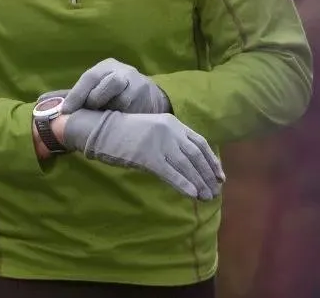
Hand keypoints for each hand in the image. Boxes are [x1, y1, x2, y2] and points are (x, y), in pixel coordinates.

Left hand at [62, 58, 169, 113]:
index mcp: (106, 66)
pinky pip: (133, 111)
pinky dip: (122, 118)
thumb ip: (74, 94)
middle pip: (111, 83)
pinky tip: (117, 121)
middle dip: (96, 99)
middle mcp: (124, 72)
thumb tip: (46, 102)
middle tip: (89, 112)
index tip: (66, 111)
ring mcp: (138, 85)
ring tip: (103, 117)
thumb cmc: (112, 90)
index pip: (90, 77)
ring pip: (123, 99)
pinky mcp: (149, 100)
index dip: (77, 94)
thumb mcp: (96, 85)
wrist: (148, 94)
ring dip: (110, 111)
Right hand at [62, 110, 224, 199]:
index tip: (219, 176)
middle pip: (196, 156)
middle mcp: (169, 131)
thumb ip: (170, 140)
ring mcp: (159, 143)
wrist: (100, 129)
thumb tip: (188, 162)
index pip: (200, 143)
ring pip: (186, 166)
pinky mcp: (148, 156)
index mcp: (172, 122)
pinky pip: (171, 174)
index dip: (212, 161)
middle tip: (215, 191)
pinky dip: (184, 185)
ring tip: (207, 197)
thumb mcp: (152, 129)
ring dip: (199, 184)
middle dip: (208, 176)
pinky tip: (192, 195)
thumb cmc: (124, 131)